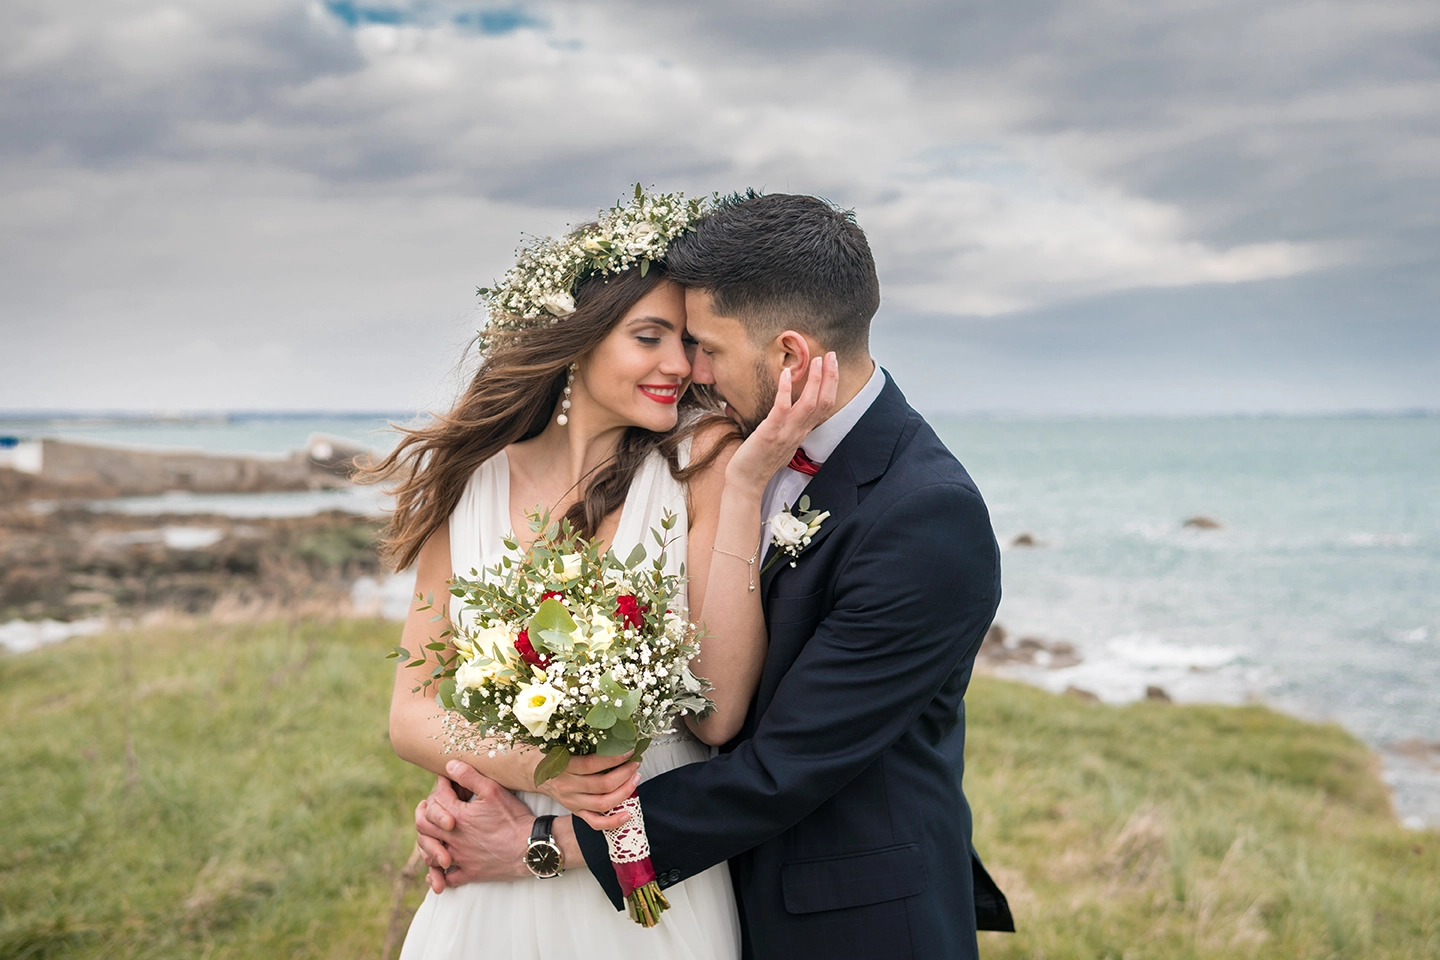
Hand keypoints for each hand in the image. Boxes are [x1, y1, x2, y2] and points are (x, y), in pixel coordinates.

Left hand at [415, 761, 533, 891]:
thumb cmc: (514, 818)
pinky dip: (440, 875)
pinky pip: (447, 878)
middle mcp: (454, 838)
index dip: (440, 786)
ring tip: (430, 835)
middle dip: (423, 813)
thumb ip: (469, 776)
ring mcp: (461, 858)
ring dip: (427, 843)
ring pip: (430, 854)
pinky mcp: (471, 873)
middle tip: (427, 806)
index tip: (446, 781)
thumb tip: (449, 764)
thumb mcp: (493, 790)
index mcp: (458, 816)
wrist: (531, 847)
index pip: (437, 798)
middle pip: (423, 826)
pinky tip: (440, 870)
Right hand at [535, 751, 642, 828]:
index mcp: (564, 767)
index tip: (630, 750)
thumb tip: (613, 735)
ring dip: (625, 791)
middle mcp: (568, 786)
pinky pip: (595, 823)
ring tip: (635, 778)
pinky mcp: (575, 812)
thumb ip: (582, 742)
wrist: (531, 771)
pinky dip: (613, 822)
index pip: (593, 764)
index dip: (614, 758)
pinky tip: (627, 814)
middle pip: (602, 785)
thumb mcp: (561, 744)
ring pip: (603, 804)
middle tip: (636, 763)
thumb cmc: (551, 753)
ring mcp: (572, 802)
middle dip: (625, 773)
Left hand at [725, 353, 839, 493]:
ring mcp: (786, 433)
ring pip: (809, 404)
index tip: (831, 365)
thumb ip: (788, 425)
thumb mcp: (781, 440)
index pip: (825, 406)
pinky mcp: (770, 433)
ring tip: (817, 360)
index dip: (831, 385)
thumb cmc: (759, 460)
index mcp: (801, 432)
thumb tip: (787, 407)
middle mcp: (798, 432)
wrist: (746, 481)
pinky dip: (786, 390)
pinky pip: (781, 409)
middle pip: (823, 402)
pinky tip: (786, 373)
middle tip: (831, 356)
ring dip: (815, 380)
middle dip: (830, 377)